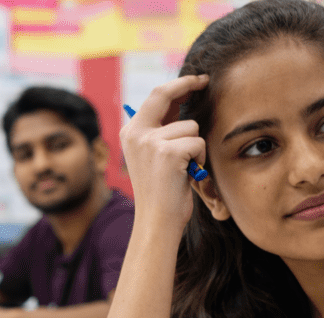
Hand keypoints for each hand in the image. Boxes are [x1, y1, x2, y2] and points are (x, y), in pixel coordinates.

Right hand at [120, 74, 209, 238]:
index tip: (196, 80)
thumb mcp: (152, 155)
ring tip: (185, 167)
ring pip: (190, 127)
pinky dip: (199, 158)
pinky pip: (198, 142)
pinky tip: (188, 173)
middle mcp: (136, 134)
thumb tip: (180, 101)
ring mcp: (150, 142)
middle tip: (205, 80)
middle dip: (188, 84)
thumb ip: (161, 130)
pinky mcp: (168, 152)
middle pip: (165, 94)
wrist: (156, 219)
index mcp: (130, 134)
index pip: (154, 97)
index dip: (178, 85)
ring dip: (195, 146)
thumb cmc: (160, 191)